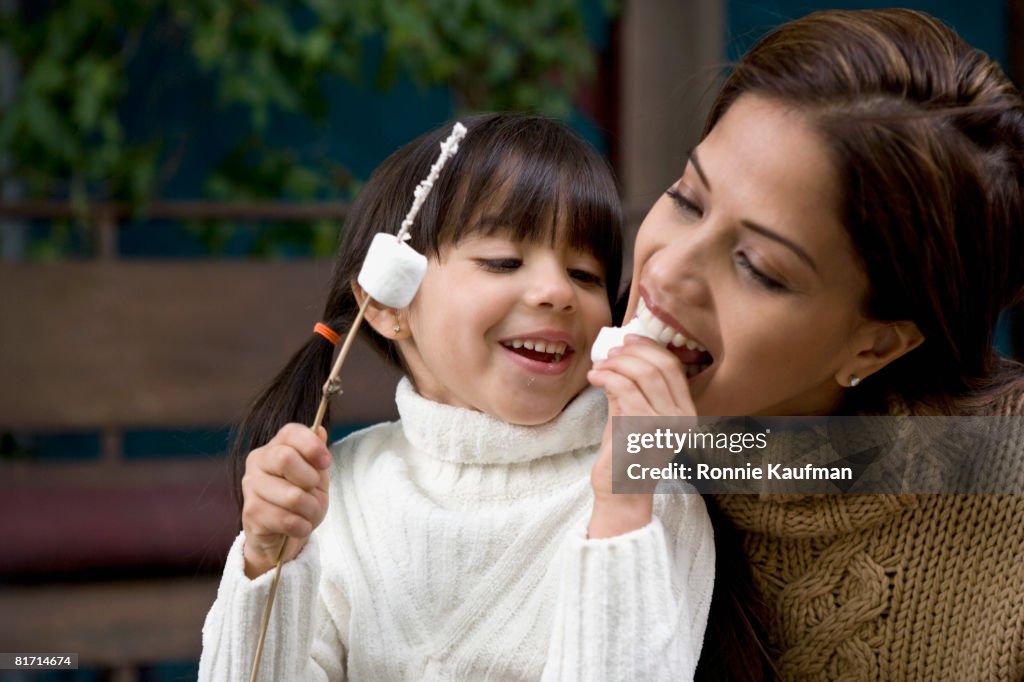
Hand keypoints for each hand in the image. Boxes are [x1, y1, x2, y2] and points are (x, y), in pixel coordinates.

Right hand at [240, 423, 331, 577]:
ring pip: (292, 496)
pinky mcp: (251, 514)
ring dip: (310, 509)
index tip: (326, 463)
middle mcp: (257, 462)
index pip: (291, 432)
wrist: (283, 535)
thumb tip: (319, 430)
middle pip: (285, 459)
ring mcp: (251, 488)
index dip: (312, 446)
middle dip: (310, 479)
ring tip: (307, 513)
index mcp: (274, 447)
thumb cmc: (301, 498)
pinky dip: (302, 527)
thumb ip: (316, 453)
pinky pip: (288, 520)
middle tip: (312, 490)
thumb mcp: (315, 474)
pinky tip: (298, 526)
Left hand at [585, 336, 695, 536]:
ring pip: (643, 374)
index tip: (628, 338)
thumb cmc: (624, 454)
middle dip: (631, 352)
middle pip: (660, 366)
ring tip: (598, 367)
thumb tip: (620, 354)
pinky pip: (625, 390)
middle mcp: (682, 418)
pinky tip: (594, 377)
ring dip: (616, 364)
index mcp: (686, 413)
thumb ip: (631, 387)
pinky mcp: (644, 430)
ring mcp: (665, 425)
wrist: (620, 492)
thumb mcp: (631, 414)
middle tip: (609, 353)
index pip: (673, 367)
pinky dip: (607, 377)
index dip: (650, 347)